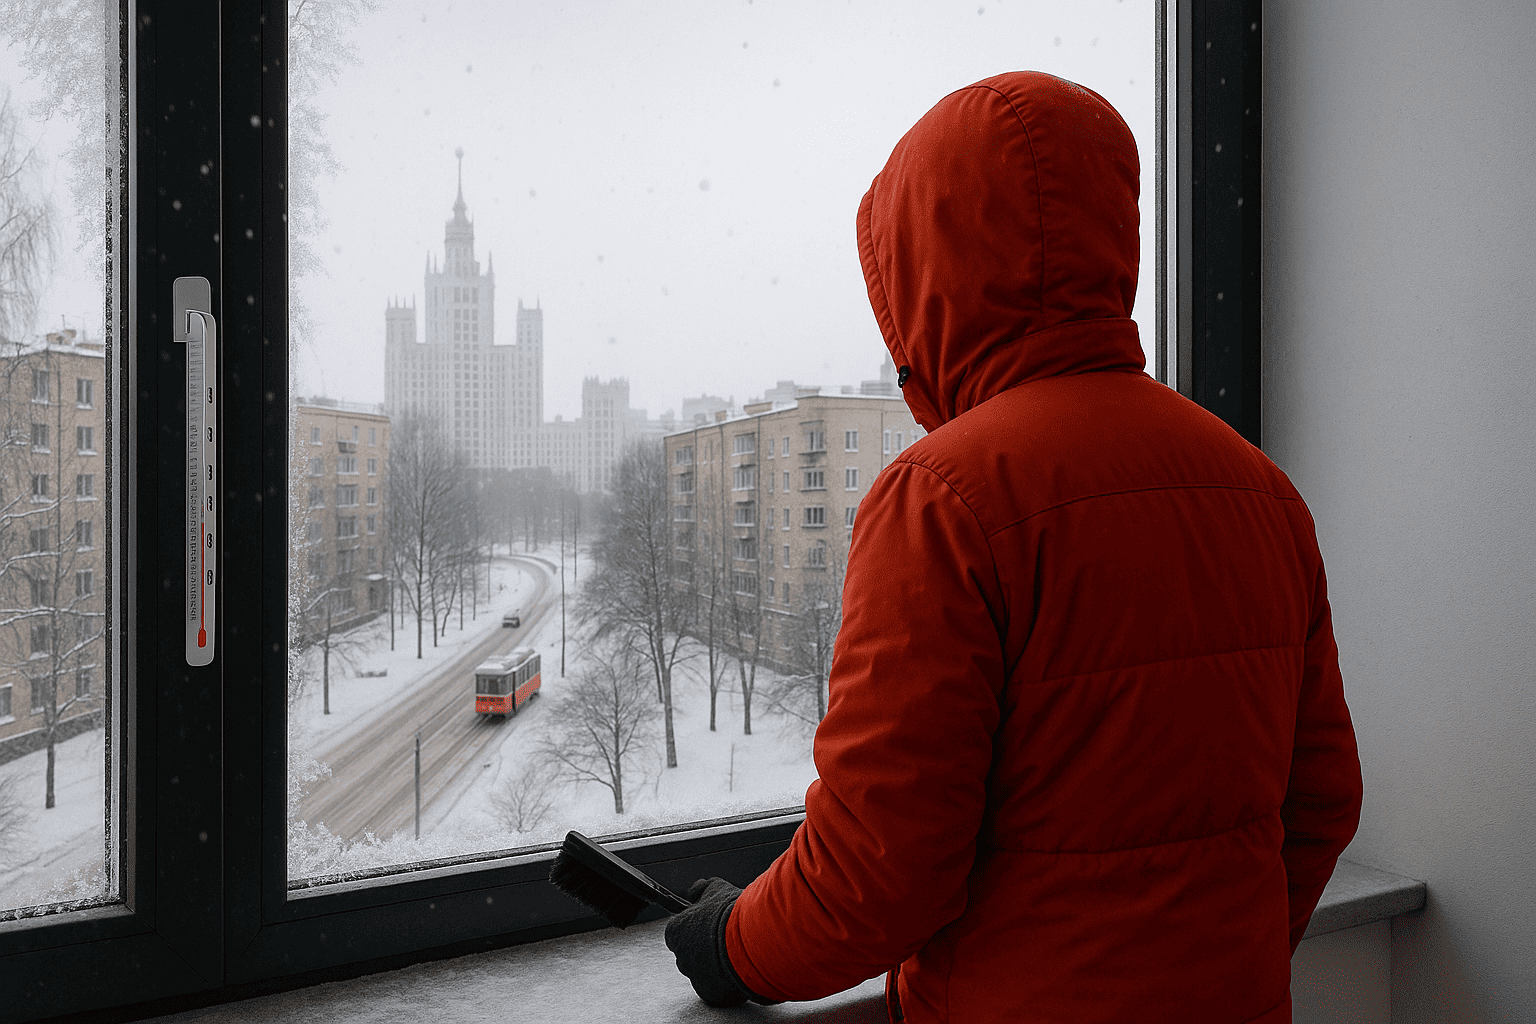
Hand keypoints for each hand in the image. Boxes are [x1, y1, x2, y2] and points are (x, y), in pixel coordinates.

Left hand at [664, 877, 768, 1007]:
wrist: (754, 941)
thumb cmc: (734, 915)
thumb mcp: (716, 889)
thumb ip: (701, 889)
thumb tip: (694, 891)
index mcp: (676, 932)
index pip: (678, 932)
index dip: (696, 928)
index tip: (711, 925)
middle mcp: (680, 957)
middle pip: (690, 954)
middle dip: (705, 949)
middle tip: (727, 939)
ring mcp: (694, 978)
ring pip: (703, 973)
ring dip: (715, 966)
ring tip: (738, 954)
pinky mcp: (711, 995)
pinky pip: (716, 988)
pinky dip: (726, 982)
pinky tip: (740, 969)